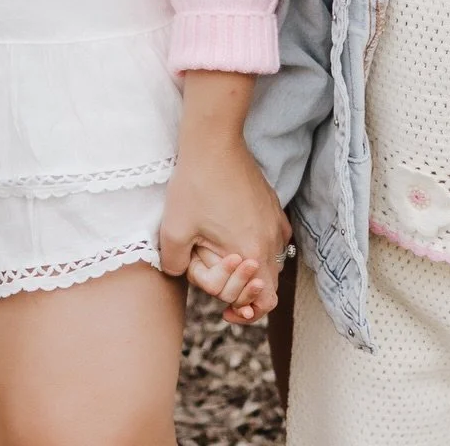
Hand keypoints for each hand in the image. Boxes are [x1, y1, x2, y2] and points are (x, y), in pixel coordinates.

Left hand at [159, 71, 290, 317]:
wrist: (214, 140)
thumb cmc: (195, 184)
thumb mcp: (173, 232)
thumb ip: (176, 267)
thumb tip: (182, 274)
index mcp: (253, 252)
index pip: (261, 304)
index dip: (238, 308)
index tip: (221, 305)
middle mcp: (273, 240)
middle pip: (268, 286)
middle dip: (241, 290)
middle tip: (215, 275)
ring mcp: (276, 221)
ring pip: (269, 261)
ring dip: (248, 268)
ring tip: (220, 256)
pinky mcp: (272, 206)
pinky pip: (270, 239)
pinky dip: (254, 247)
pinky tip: (230, 234)